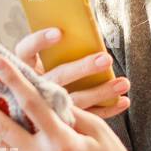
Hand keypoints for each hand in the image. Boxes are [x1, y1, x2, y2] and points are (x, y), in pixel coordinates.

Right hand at [14, 27, 129, 119]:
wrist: (41, 119)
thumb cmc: (49, 74)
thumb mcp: (46, 60)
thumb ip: (60, 48)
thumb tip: (86, 29)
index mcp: (27, 67)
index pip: (26, 50)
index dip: (40, 41)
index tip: (59, 32)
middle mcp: (35, 88)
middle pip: (58, 76)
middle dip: (83, 67)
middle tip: (105, 59)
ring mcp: (50, 107)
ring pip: (76, 99)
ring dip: (102, 91)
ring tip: (123, 83)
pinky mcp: (65, 121)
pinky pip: (88, 116)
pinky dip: (107, 109)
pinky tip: (123, 101)